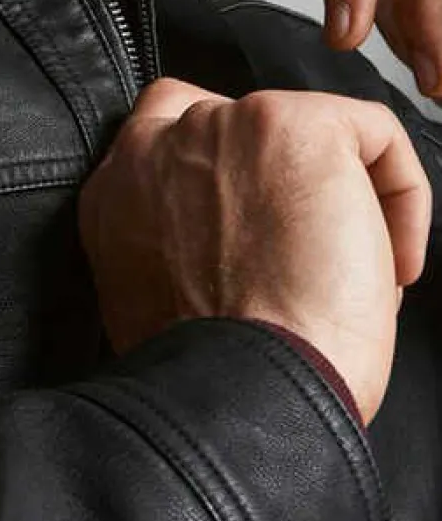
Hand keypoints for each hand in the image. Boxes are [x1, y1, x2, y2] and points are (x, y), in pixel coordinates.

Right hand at [78, 76, 431, 423]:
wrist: (245, 394)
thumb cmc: (216, 377)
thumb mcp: (156, 303)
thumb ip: (171, 248)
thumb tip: (235, 247)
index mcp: (116, 193)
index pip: (168, 135)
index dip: (230, 176)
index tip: (264, 232)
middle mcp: (159, 145)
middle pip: (247, 127)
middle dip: (288, 191)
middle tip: (311, 263)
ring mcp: (224, 128)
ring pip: (312, 135)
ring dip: (342, 202)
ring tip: (349, 278)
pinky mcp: (294, 126)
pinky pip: (375, 134)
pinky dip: (404, 196)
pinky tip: (390, 266)